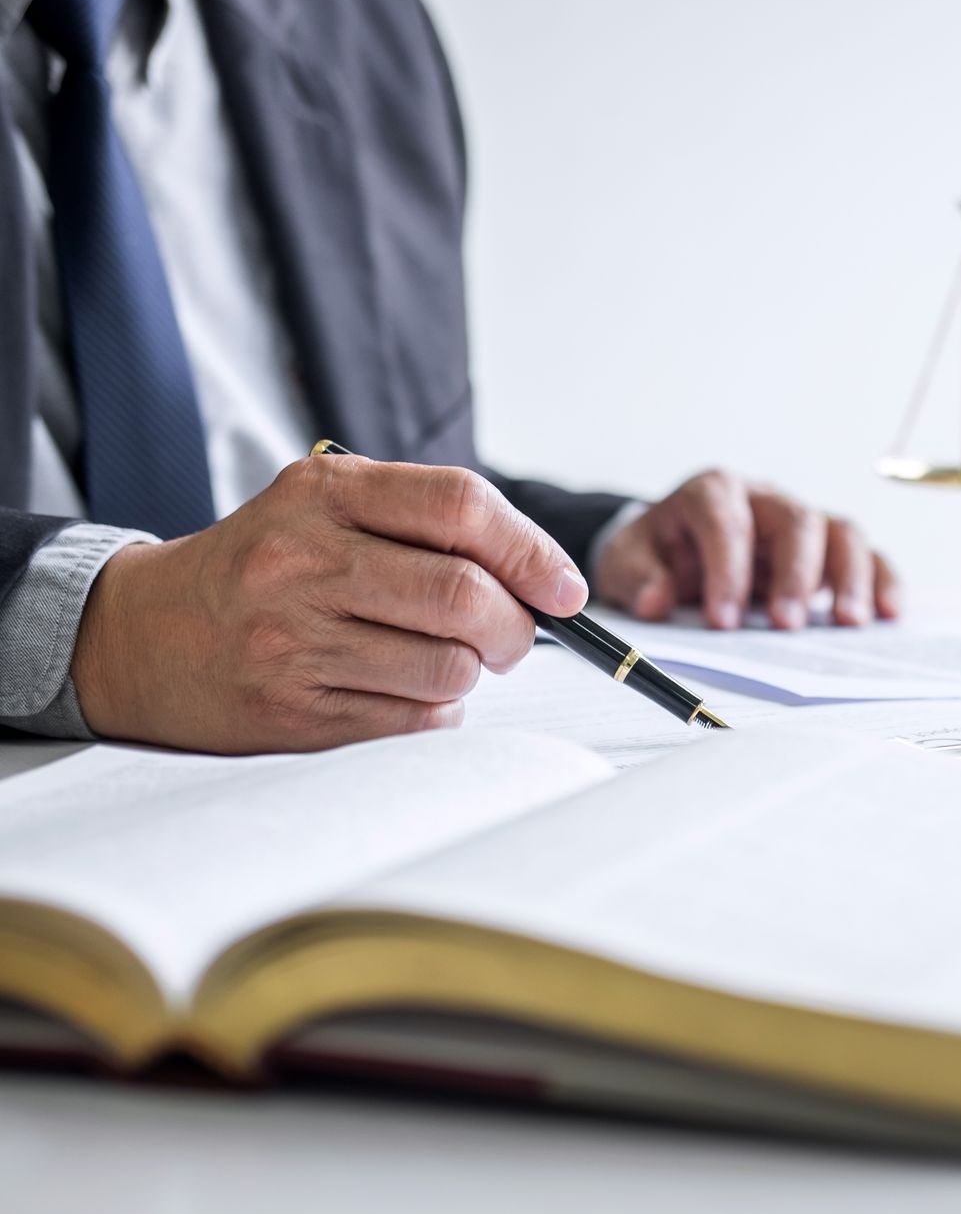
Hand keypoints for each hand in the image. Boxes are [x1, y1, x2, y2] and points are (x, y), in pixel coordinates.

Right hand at [71, 457, 587, 753]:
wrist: (144, 635)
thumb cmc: (267, 567)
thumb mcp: (326, 507)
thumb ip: (427, 521)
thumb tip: (549, 580)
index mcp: (323, 492)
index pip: (460, 506)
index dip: (532, 550)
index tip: (564, 587)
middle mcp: (303, 560)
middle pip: (465, 596)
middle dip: (515, 627)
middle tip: (511, 637)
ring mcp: (293, 641)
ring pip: (449, 668)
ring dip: (472, 673)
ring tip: (442, 659)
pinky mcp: (293, 714)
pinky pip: (415, 721)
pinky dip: (435, 712)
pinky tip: (401, 691)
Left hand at [592, 469, 899, 630]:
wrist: (673, 550)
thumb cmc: (655, 554)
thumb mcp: (627, 562)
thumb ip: (637, 576)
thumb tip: (655, 600)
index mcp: (711, 493)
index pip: (726, 520)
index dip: (727, 569)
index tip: (723, 621)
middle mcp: (764, 499)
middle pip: (796, 520)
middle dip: (795, 573)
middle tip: (787, 625)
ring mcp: (802, 522)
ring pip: (841, 531)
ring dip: (849, 577)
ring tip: (848, 623)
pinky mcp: (829, 549)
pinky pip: (868, 555)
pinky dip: (883, 580)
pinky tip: (888, 614)